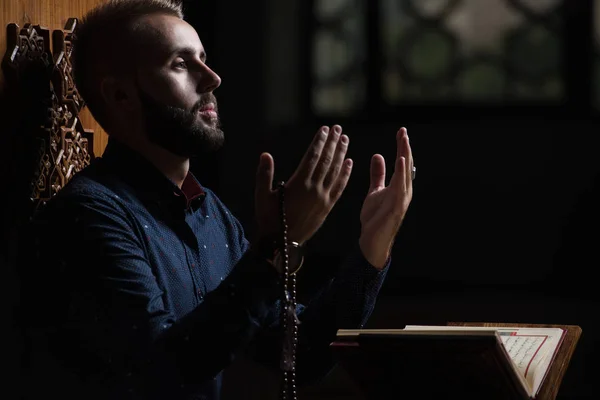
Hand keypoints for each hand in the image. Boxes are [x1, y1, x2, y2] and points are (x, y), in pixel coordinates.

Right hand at [255, 125, 352, 244]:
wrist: (281, 243)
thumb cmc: (269, 219)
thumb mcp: (261, 196)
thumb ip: (264, 175)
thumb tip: (265, 154)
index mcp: (299, 184)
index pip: (312, 157)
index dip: (319, 142)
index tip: (325, 130)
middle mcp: (314, 189)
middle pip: (326, 161)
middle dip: (333, 143)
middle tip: (338, 129)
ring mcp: (323, 198)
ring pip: (335, 172)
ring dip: (341, 154)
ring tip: (345, 140)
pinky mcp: (327, 207)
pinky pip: (339, 187)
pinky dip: (345, 174)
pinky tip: (350, 163)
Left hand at [359, 127, 412, 268]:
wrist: (372, 241)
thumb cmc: (375, 218)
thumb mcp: (375, 191)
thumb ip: (378, 174)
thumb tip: (378, 155)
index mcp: (399, 186)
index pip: (402, 163)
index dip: (402, 147)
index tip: (401, 131)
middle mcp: (404, 191)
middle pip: (406, 165)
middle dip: (405, 148)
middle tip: (403, 131)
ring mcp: (402, 199)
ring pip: (405, 174)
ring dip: (405, 156)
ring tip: (403, 141)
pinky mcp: (397, 206)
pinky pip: (400, 186)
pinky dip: (401, 172)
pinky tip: (400, 160)